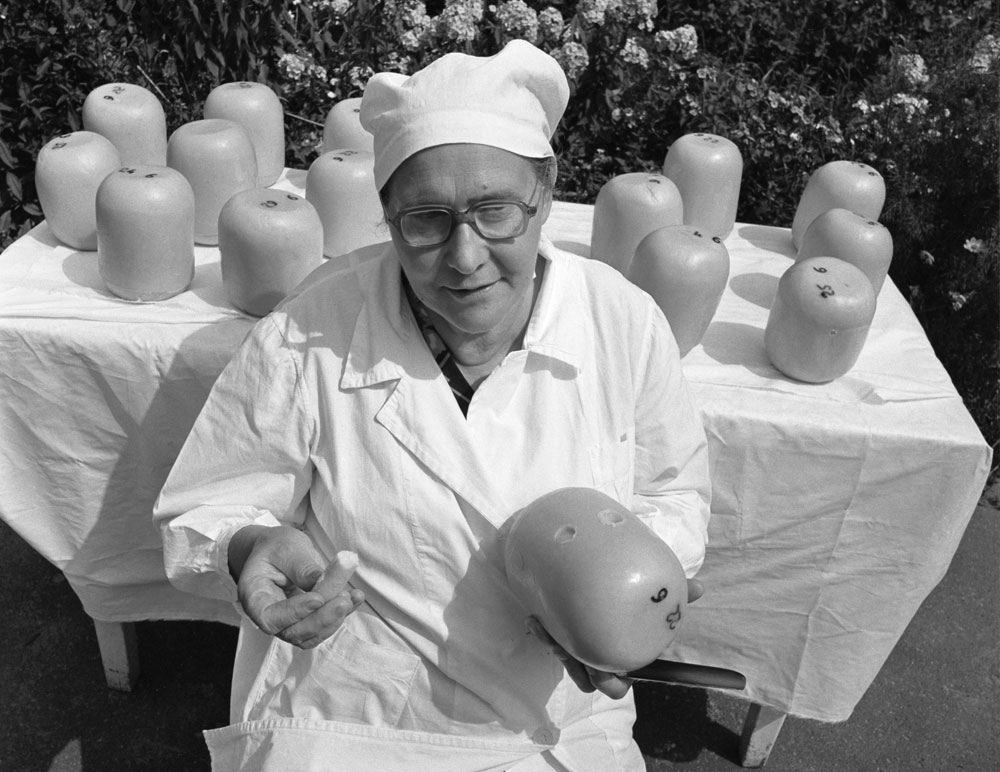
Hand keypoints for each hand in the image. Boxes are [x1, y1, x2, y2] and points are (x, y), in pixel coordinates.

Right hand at [229, 525, 364, 648]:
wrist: (277, 550)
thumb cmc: (276, 547)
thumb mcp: (286, 547)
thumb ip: (301, 566)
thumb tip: (320, 582)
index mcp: (254, 597)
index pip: (270, 618)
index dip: (294, 613)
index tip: (318, 598)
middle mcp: (268, 615)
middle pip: (293, 632)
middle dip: (321, 619)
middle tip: (344, 599)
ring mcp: (287, 622)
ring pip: (310, 634)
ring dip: (334, 619)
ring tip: (352, 596)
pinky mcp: (306, 620)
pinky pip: (323, 626)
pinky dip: (341, 615)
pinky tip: (356, 597)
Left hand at [526, 577, 704, 697]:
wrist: (591, 584)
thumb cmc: (630, 596)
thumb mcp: (651, 594)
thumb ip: (676, 592)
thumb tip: (701, 588)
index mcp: (626, 657)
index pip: (620, 683)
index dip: (615, 679)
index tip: (608, 666)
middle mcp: (603, 660)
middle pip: (593, 682)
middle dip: (583, 670)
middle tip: (574, 649)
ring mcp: (581, 653)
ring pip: (570, 667)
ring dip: (558, 651)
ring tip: (546, 627)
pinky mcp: (562, 639)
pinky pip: (552, 646)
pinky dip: (545, 635)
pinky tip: (535, 618)